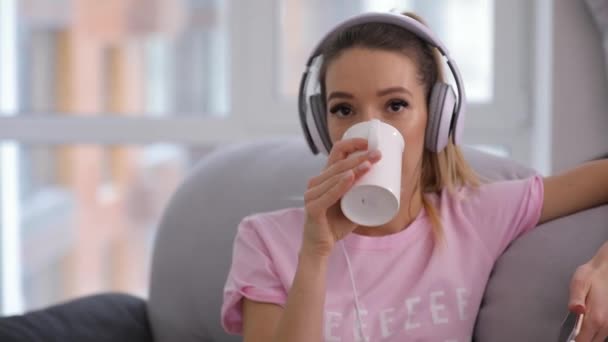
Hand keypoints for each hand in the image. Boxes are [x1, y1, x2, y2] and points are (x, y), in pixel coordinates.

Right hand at [301, 138, 380, 256]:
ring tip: (369, 164)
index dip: (352, 144)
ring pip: (334, 176)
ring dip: (353, 168)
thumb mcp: (356, 205)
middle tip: (378, 154)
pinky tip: (350, 178)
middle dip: (360, 156)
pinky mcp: (313, 208)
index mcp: (326, 178)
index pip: (336, 153)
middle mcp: (316, 182)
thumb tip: (399, 187)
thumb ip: (371, 195)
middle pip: (339, 163)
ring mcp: (312, 194)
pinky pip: (328, 194)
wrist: (321, 245)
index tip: (370, 142)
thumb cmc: (338, 223)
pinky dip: (339, 186)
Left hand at [568, 241, 607, 340]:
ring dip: (588, 336)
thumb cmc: (592, 276)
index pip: (582, 341)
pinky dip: (595, 333)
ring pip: (598, 339)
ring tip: (578, 327)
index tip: (567, 337)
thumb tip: (576, 310)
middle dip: (581, 339)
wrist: (606, 269)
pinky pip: (603, 333)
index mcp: (595, 318)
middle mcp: (606, 325)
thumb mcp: (579, 283)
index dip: (573, 341)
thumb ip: (576, 299)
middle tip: (571, 332)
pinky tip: (587, 324)